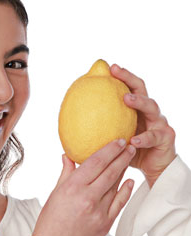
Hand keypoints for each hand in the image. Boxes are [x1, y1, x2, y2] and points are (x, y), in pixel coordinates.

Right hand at [32, 139, 135, 235]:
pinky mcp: (106, 223)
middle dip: (121, 156)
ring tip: (128, 159)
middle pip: (109, 172)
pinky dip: (126, 190)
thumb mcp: (55, 193)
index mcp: (72, 188)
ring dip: (123, 170)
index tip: (117, 141)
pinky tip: (129, 181)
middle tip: (128, 145)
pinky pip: (119, 203)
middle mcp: (87, 198)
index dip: (109, 150)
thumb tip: (69, 156)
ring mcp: (98, 211)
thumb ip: (66, 173)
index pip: (95, 162)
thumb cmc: (50, 221)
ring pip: (115, 186)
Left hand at [110, 64, 176, 187]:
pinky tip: (133, 140)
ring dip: (139, 102)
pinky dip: (143, 138)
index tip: (109, 67)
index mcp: (137, 110)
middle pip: (142, 89)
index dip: (121, 76)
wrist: (153, 167)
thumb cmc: (131, 151)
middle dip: (129, 79)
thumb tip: (69, 125)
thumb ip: (99, 130)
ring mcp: (159, 123)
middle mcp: (149, 112)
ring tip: (126, 99)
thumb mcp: (114, 138)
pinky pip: (153, 136)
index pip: (130, 87)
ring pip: (151, 108)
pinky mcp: (165, 137)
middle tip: (116, 72)